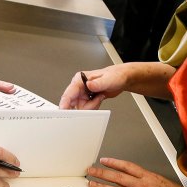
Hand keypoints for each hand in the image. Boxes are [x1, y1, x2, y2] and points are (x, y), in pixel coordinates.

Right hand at [59, 62, 174, 108]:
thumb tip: (88, 85)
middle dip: (85, 105)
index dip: (65, 103)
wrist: (122, 79)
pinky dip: (94, 107)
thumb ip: (98, 83)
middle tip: (95, 100)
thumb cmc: (116, 76)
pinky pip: (86, 109)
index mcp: (80, 79)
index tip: (64, 111)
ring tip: (100, 97)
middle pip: (73, 103)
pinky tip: (100, 99)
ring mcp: (83, 94)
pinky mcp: (87, 99)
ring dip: (92, 106)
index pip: (69, 93)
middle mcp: (79, 86)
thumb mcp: (108, 79)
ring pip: (80, 108)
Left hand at [87, 157, 186, 186]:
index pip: (127, 166)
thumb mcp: (165, 181)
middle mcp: (143, 185)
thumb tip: (142, 179)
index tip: (104, 161)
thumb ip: (151, 181)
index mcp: (149, 176)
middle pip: (117, 177)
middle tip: (91, 171)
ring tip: (92, 184)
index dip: (114, 162)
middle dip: (102, 173)